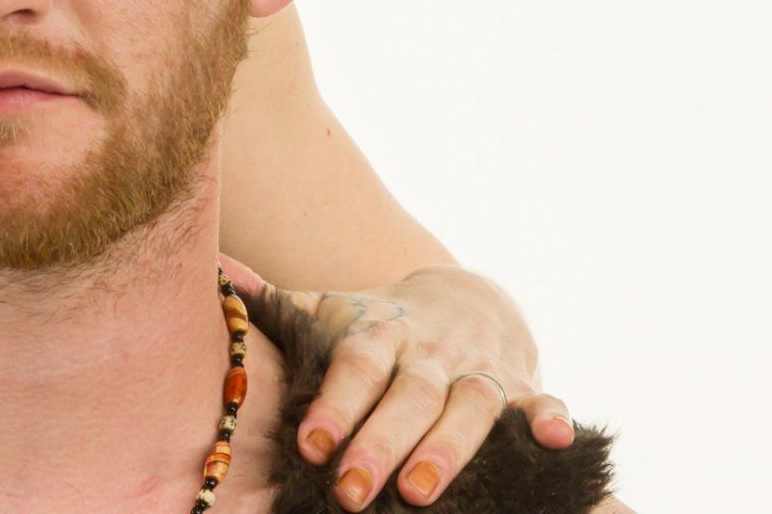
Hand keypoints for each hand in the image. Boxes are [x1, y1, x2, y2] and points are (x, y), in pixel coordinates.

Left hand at [222, 256, 574, 509]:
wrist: (462, 296)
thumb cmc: (378, 322)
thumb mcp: (329, 309)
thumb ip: (276, 308)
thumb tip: (216, 278)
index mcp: (379, 332)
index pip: (354, 364)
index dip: (335, 403)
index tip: (309, 444)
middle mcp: (429, 350)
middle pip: (408, 394)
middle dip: (381, 443)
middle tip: (352, 493)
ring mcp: (479, 366)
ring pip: (469, 406)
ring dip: (450, 448)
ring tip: (422, 493)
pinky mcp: (524, 384)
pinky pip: (544, 399)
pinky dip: (553, 416)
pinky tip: (555, 438)